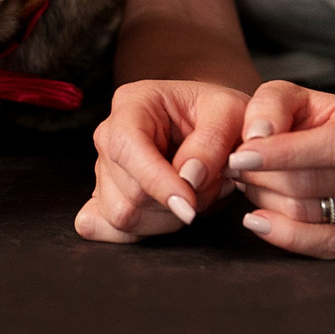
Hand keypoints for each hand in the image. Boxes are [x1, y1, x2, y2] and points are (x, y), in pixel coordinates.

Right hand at [73, 80, 247, 243]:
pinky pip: (104, 227)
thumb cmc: (220, 113)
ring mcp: (103, 168)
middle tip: (213, 184)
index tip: (190, 205)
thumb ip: (212, 142)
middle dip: (176, 201)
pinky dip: (140, 231)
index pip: (127, 146)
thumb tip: (188, 178)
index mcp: (133, 102)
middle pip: (129, 191)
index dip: (156, 181)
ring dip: (168, 218)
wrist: (217, 125)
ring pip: (123, 216)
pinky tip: (166, 214)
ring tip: (196, 193)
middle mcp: (110, 134)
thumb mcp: (231, 113)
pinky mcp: (103, 196)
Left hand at [227, 80, 334, 259]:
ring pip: (308, 214)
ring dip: (265, 200)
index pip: (331, 146)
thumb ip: (272, 105)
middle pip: (310, 184)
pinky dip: (287, 237)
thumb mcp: (296, 98)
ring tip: (250, 184)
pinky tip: (259, 221)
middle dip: (261, 177)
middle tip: (236, 168)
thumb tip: (256, 135)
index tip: (239, 158)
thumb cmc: (321, 122)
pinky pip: (327, 246)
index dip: (282, 154)